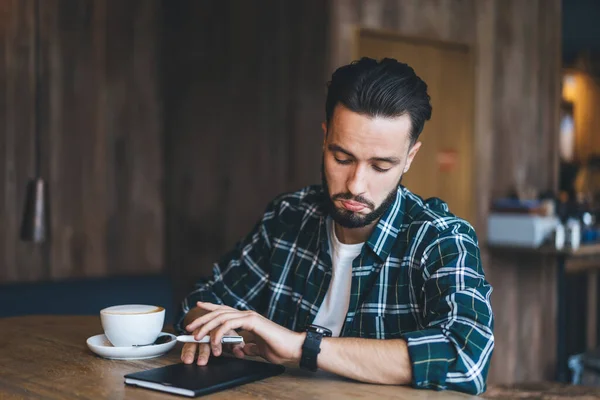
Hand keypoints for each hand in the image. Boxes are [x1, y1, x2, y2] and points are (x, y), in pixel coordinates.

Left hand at [186, 301, 304, 364]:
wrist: (293, 348)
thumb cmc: (279, 348)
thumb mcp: (258, 349)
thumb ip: (248, 347)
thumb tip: (240, 349)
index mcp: (248, 319)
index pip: (225, 310)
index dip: (211, 307)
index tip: (199, 306)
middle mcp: (247, 314)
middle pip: (219, 312)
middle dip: (202, 318)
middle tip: (189, 326)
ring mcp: (249, 316)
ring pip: (221, 316)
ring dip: (207, 326)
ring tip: (197, 337)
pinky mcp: (252, 321)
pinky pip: (229, 324)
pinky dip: (219, 333)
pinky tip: (215, 342)